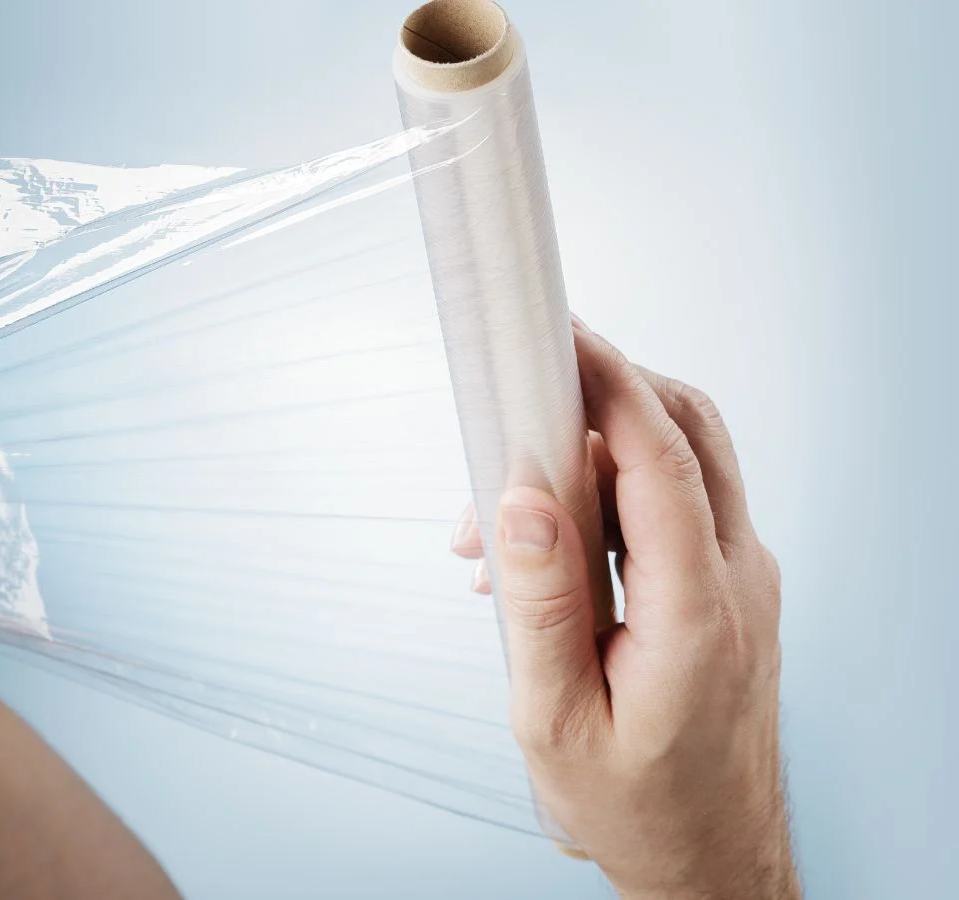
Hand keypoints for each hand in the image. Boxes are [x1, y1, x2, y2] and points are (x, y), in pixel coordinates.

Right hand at [450, 321, 796, 897]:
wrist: (708, 859)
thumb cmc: (632, 804)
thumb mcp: (556, 721)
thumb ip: (538, 605)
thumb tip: (520, 497)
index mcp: (698, 613)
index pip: (661, 458)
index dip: (609, 382)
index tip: (558, 334)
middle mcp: (738, 581)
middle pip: (689, 431)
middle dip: (603, 392)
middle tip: (517, 398)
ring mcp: (743, 582)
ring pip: (684, 461)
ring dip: (593, 454)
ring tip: (496, 524)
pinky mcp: (729, 591)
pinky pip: (675, 509)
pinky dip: (610, 496)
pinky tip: (542, 552)